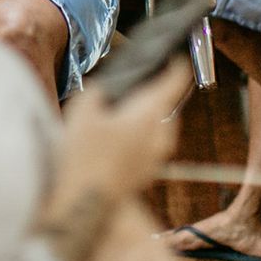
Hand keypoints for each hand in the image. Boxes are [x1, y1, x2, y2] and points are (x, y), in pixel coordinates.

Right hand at [47, 61, 190, 213]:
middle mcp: (159, 136)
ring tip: (122, 113)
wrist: (84, 204)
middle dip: (155, 95)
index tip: (177, 57)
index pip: (174, 83)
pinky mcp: (146, 174)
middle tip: (138, 86)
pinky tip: (117, 140)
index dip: (177, 66)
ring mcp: (155, 158)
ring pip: (159, 128)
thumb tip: (106, 88)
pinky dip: (140, 137)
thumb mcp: (83, 109)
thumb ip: (99, 91)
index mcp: (149, 114)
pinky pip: (151, 147)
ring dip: (148, 118)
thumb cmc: (85, 155)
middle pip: (167, 107)